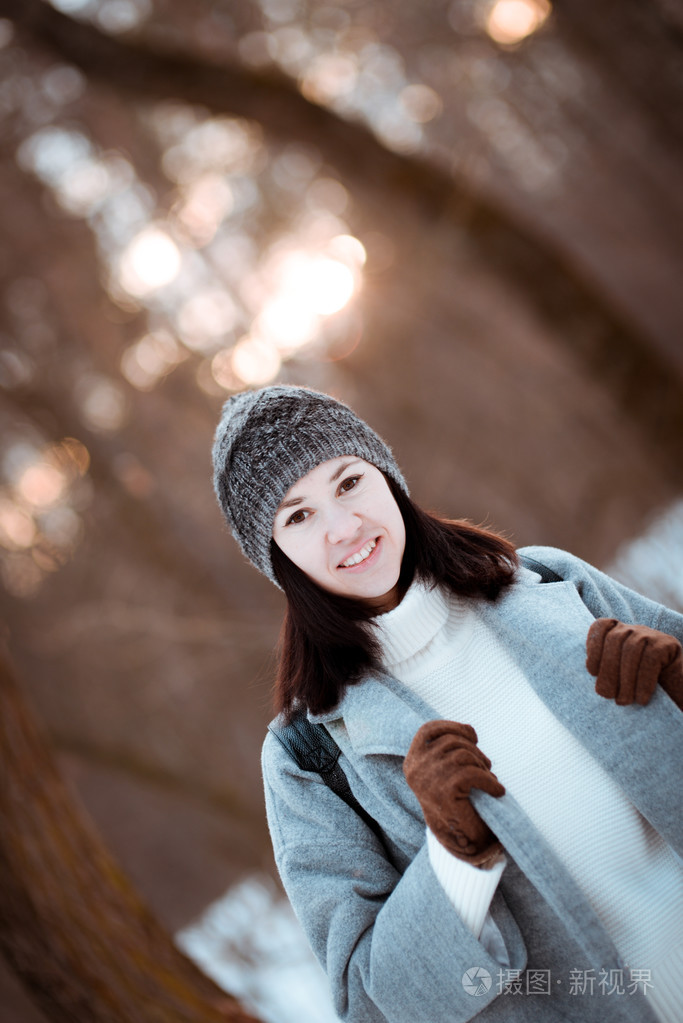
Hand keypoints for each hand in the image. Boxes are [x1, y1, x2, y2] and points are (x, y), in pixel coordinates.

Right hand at [403, 720, 504, 865]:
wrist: (457, 841)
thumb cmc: (454, 803)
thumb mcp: (442, 772)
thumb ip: (447, 751)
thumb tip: (469, 731)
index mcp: (412, 762)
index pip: (428, 730)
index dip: (452, 726)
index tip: (472, 735)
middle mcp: (416, 769)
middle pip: (451, 741)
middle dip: (474, 750)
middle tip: (486, 765)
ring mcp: (428, 779)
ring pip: (463, 755)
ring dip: (482, 765)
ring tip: (490, 778)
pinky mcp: (445, 791)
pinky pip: (474, 773)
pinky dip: (490, 781)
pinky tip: (498, 791)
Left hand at [586, 618, 682, 709]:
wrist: (677, 693)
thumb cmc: (643, 688)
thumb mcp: (620, 678)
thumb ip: (606, 671)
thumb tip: (593, 677)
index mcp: (620, 632)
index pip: (601, 627)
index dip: (593, 648)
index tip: (592, 672)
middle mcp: (635, 630)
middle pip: (614, 640)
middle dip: (607, 670)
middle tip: (607, 695)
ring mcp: (652, 635)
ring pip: (631, 650)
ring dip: (625, 679)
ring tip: (624, 701)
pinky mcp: (667, 645)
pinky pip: (650, 660)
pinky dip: (643, 682)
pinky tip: (642, 699)